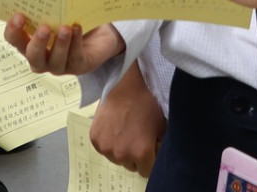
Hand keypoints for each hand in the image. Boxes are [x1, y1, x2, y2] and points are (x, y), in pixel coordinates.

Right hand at [2, 15, 123, 75]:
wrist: (98, 35)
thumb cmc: (71, 20)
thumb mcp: (57, 12)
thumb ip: (47, 4)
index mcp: (30, 42)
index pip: (14, 40)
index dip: (13, 30)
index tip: (18, 15)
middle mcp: (42, 57)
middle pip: (32, 55)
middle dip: (37, 42)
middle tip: (44, 27)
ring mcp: (59, 65)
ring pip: (54, 60)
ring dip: (59, 44)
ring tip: (64, 28)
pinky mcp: (78, 66)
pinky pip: (75, 57)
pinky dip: (75, 43)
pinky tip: (77, 29)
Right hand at [91, 61, 164, 176]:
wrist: (124, 87)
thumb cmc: (145, 104)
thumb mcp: (161, 125)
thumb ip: (160, 143)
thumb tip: (157, 151)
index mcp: (142, 153)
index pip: (146, 171)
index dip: (149, 162)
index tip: (149, 152)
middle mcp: (122, 155)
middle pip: (131, 166)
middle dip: (134, 157)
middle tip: (136, 140)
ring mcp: (106, 149)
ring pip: (116, 159)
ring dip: (121, 151)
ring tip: (124, 132)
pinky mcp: (95, 140)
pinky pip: (104, 149)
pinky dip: (109, 142)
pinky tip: (113, 128)